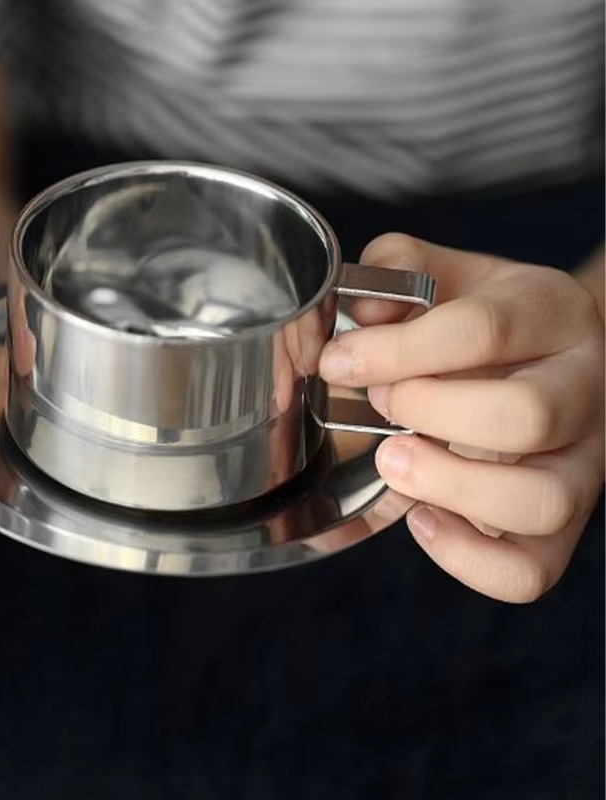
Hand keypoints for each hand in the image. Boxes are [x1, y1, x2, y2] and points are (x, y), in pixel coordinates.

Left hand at [320, 234, 604, 602]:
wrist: (551, 356)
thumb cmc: (488, 323)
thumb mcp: (449, 277)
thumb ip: (399, 270)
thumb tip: (362, 311)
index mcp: (550, 314)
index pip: (483, 330)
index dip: (397, 350)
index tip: (338, 362)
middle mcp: (582, 389)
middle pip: (527, 416)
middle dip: (428, 413)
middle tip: (381, 405)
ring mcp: (581, 464)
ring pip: (542, 501)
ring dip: (448, 487)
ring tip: (394, 461)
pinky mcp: (561, 526)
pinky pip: (530, 570)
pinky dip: (465, 558)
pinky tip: (421, 517)